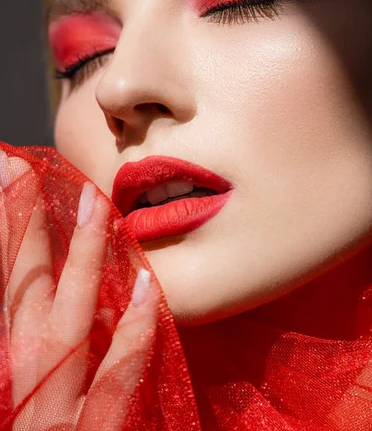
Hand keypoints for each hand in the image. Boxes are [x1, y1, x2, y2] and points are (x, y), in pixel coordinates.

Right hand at [1, 152, 157, 429]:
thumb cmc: (30, 426)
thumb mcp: (19, 383)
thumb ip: (29, 332)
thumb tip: (39, 284)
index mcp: (8, 358)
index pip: (5, 282)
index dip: (4, 230)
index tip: (5, 175)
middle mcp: (24, 372)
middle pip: (24, 288)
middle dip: (24, 229)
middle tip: (25, 170)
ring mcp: (54, 403)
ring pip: (69, 321)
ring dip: (84, 262)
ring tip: (99, 209)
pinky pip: (115, 381)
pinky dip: (131, 338)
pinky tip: (151, 295)